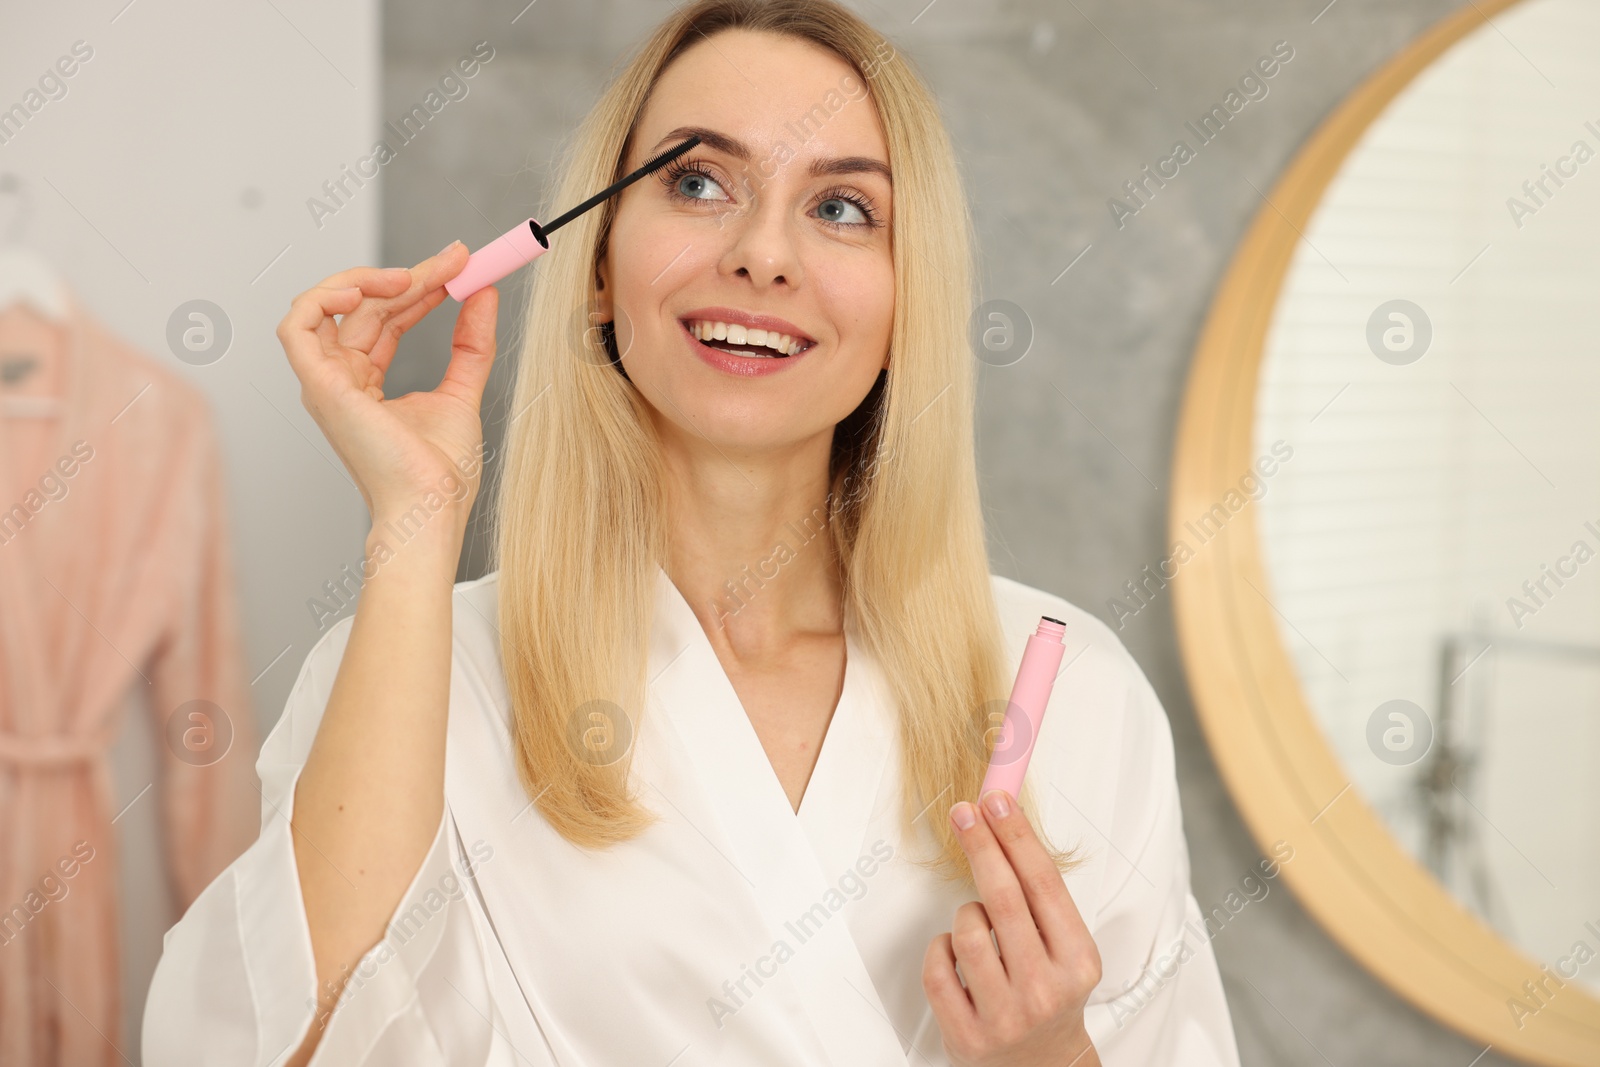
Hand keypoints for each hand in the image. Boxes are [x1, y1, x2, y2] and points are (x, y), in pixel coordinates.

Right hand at [275, 241, 497, 526]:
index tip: (460, 266)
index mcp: (366, 384)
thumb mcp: (463, 392)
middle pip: (366, 308)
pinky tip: (366, 290)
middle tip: (456, 259)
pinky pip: (298, 326)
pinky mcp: (319, 387)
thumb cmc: (440, 474)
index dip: (420, 286)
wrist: (431, 508)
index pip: (387, 318)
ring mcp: (325, 383)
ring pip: (333, 307)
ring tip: (416, 274)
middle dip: (411, 275)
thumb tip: (483, 295)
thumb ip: (471, 344)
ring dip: (371, 279)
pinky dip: (323, 298)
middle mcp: (340, 380)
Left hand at [923, 789, 1102, 1066]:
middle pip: (1004, 898)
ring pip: (966, 931)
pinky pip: (937, 967)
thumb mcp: (1066, 949)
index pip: (1043, 885)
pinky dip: (941, 950)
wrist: (1043, 1066)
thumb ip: (1041, 898)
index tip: (996, 801)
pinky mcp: (966, 1035)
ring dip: (965, 914)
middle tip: (964, 813)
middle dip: (981, 845)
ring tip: (977, 926)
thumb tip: (1004, 823)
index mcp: (1077, 961)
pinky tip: (958, 956)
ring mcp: (1005, 1015)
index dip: (1017, 837)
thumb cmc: (1051, 994)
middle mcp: (1045, 989)